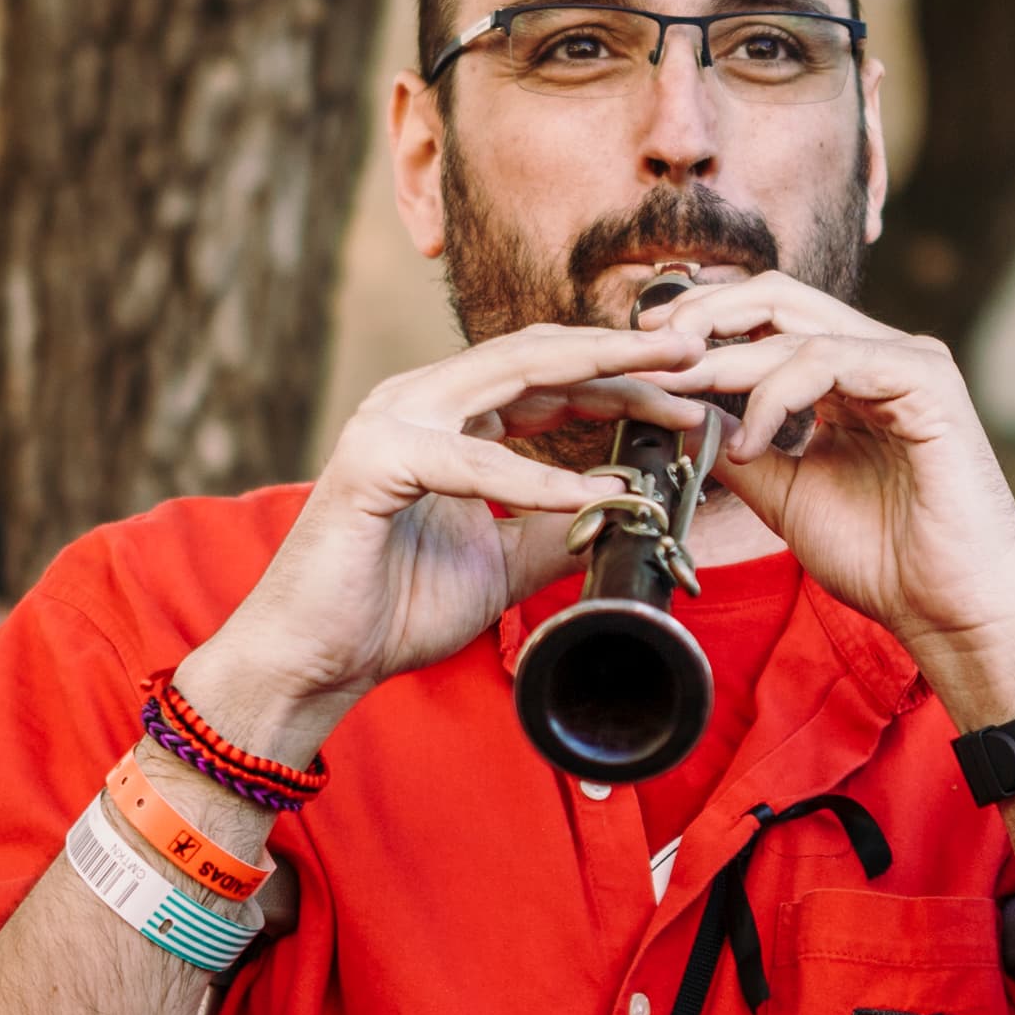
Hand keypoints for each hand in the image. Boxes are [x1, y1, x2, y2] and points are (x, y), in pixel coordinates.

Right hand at [178, 322, 716, 762]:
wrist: (317, 659)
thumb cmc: (395, 605)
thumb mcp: (503, 561)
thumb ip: (557, 527)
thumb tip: (626, 509)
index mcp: (448, 415)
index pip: (549, 375)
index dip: (622, 379)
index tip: (689, 393)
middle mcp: (418, 400)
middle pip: (540, 356)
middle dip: (625, 358)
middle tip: (697, 363)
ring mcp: (391, 421)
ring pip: (511, 377)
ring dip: (598, 382)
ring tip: (666, 397)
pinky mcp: (373, 461)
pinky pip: (472, 461)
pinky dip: (535, 476)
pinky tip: (590, 489)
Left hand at [637, 276, 1014, 727]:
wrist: (948, 607)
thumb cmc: (884, 559)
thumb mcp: (787, 495)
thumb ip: (742, 450)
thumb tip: (686, 414)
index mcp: (850, 375)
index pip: (769, 318)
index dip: (705, 323)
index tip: (644, 348)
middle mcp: (880, 356)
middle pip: (780, 296)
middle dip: (706, 313)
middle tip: (651, 342)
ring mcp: (907, 362)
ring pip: (797, 328)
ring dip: (729, 359)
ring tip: (683, 393)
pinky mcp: (926, 381)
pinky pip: (831, 361)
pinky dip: (777, 395)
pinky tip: (752, 442)